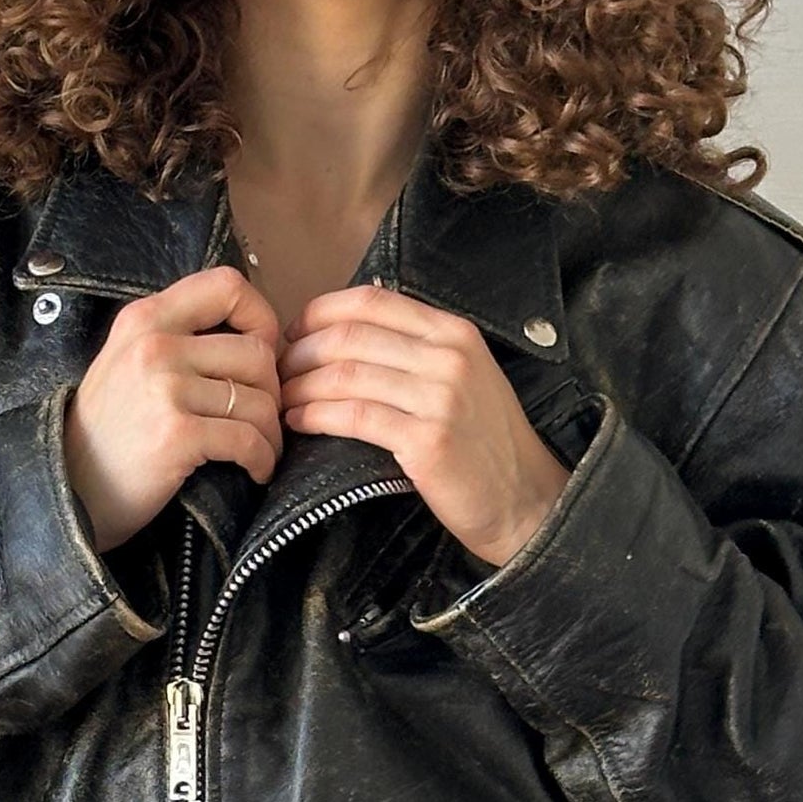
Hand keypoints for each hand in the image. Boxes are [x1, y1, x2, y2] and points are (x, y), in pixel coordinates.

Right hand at [62, 264, 284, 550]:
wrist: (68, 489)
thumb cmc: (108, 431)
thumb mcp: (127, 360)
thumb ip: (177, 336)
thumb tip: (252, 335)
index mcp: (145, 317)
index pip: (227, 286)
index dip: (262, 317)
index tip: (265, 353)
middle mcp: (154, 344)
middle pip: (256, 352)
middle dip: (272, 392)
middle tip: (263, 419)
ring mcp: (165, 388)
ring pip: (259, 400)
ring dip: (271, 433)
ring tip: (261, 450)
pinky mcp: (176, 433)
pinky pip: (248, 440)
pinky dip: (262, 459)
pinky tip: (255, 470)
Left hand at [277, 284, 572, 566]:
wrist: (526, 501)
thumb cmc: (485, 445)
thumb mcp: (462, 378)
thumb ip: (414, 351)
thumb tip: (341, 334)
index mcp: (454, 332)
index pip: (371, 300)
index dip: (319, 313)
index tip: (293, 334)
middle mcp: (449, 356)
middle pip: (350, 335)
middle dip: (300, 352)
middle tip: (276, 373)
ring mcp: (440, 397)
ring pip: (345, 374)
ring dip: (300, 386)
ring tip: (281, 400)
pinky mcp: (427, 439)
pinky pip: (353, 416)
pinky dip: (315, 416)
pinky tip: (299, 422)